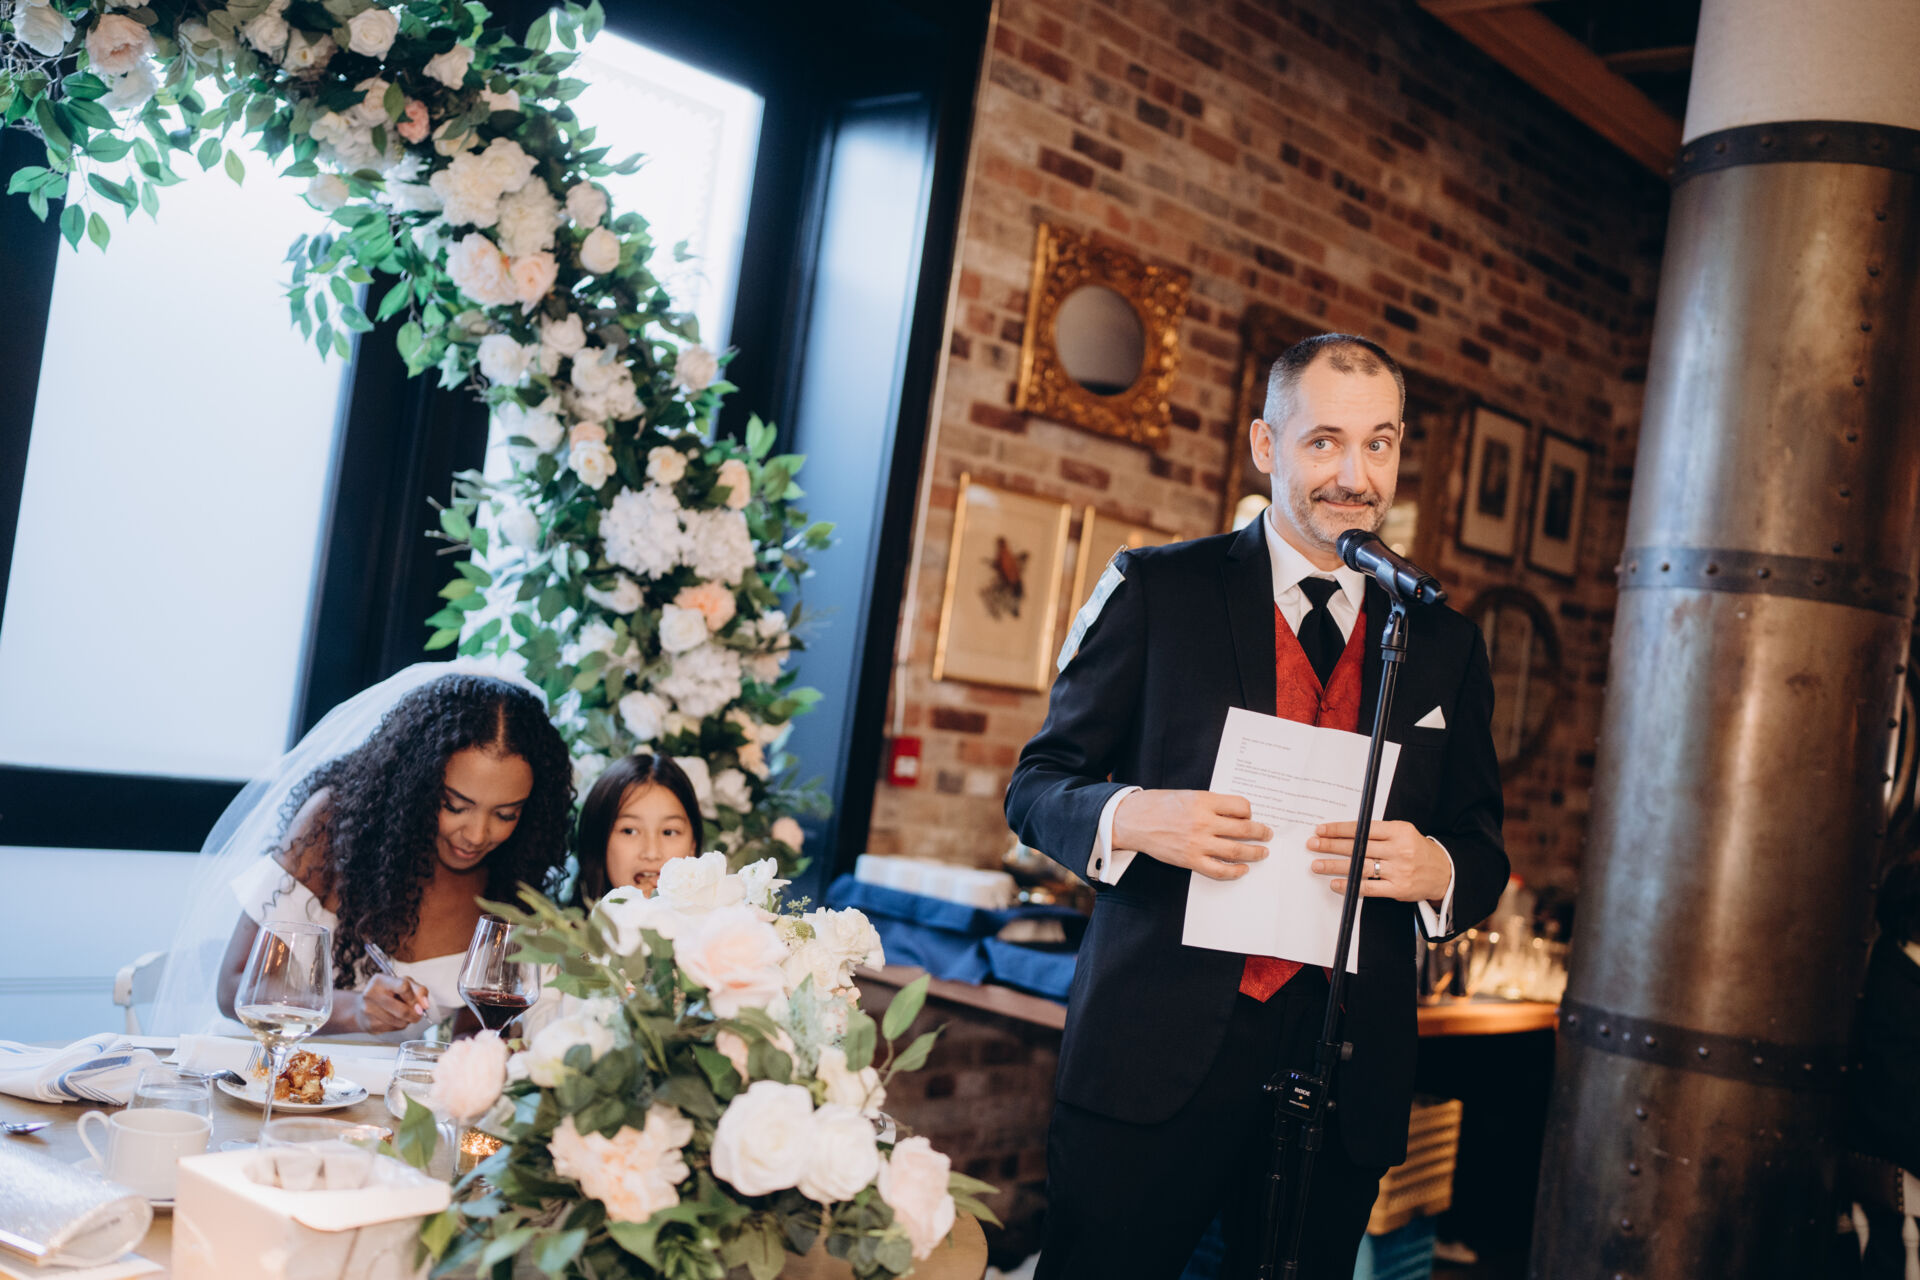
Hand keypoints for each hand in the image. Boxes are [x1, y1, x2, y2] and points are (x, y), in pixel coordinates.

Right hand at [356, 974, 429, 1032]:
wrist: (363, 1007)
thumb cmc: (388, 993)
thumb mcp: (404, 984)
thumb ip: (419, 990)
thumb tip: (425, 1005)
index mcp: (379, 980)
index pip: (403, 987)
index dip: (415, 998)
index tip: (420, 1005)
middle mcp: (371, 994)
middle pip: (403, 1010)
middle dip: (415, 1015)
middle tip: (418, 1014)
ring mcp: (368, 1011)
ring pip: (400, 1022)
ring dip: (407, 1021)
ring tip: (404, 1015)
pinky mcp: (370, 1025)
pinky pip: (393, 1028)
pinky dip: (399, 1026)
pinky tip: (394, 1019)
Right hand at [1113, 789, 1270, 880]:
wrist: (1132, 820)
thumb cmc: (1158, 805)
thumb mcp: (1187, 795)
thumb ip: (1210, 803)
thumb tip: (1235, 814)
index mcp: (1204, 801)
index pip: (1241, 807)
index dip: (1249, 812)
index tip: (1249, 816)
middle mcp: (1204, 822)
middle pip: (1244, 829)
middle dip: (1261, 833)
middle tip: (1267, 835)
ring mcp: (1198, 843)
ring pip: (1236, 851)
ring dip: (1254, 853)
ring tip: (1262, 852)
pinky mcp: (1190, 860)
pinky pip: (1219, 869)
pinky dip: (1235, 871)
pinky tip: (1242, 869)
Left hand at [1308, 821, 1449, 902]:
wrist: (1444, 872)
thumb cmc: (1416, 850)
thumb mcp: (1403, 833)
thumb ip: (1378, 832)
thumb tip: (1344, 833)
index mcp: (1399, 831)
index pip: (1363, 828)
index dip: (1339, 829)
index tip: (1321, 830)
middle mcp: (1399, 849)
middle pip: (1358, 846)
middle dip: (1331, 845)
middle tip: (1312, 844)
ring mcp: (1399, 870)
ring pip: (1361, 866)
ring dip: (1335, 866)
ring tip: (1317, 864)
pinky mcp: (1399, 889)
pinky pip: (1369, 888)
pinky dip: (1350, 886)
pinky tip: (1335, 884)